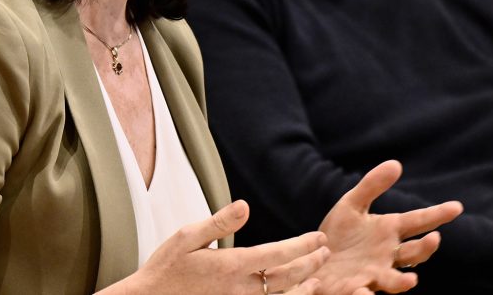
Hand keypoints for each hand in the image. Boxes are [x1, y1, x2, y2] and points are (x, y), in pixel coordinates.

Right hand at [107, 200, 329, 294]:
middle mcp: (240, 290)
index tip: (319, 237)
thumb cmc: (166, 267)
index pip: (278, 254)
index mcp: (231, 266)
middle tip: (325, 252)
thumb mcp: (187, 236)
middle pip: (287, 277)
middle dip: (310, 263)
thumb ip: (219, 222)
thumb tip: (246, 206)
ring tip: (317, 277)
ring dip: (304, 287)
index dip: (303, 245)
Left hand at [313, 160, 462, 294]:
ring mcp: (373, 274)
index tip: (457, 206)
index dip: (437, 214)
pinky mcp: (354, 289)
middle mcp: (387, 255)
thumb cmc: (337, 234)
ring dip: (402, 282)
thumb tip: (396, 163)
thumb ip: (372, 185)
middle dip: (425, 248)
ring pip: (394, 280)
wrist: (314, 259)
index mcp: (388, 231)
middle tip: (434, 238)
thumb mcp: (351, 205)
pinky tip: (364, 292)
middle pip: (414, 253)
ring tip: (410, 281)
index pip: (418, 221)